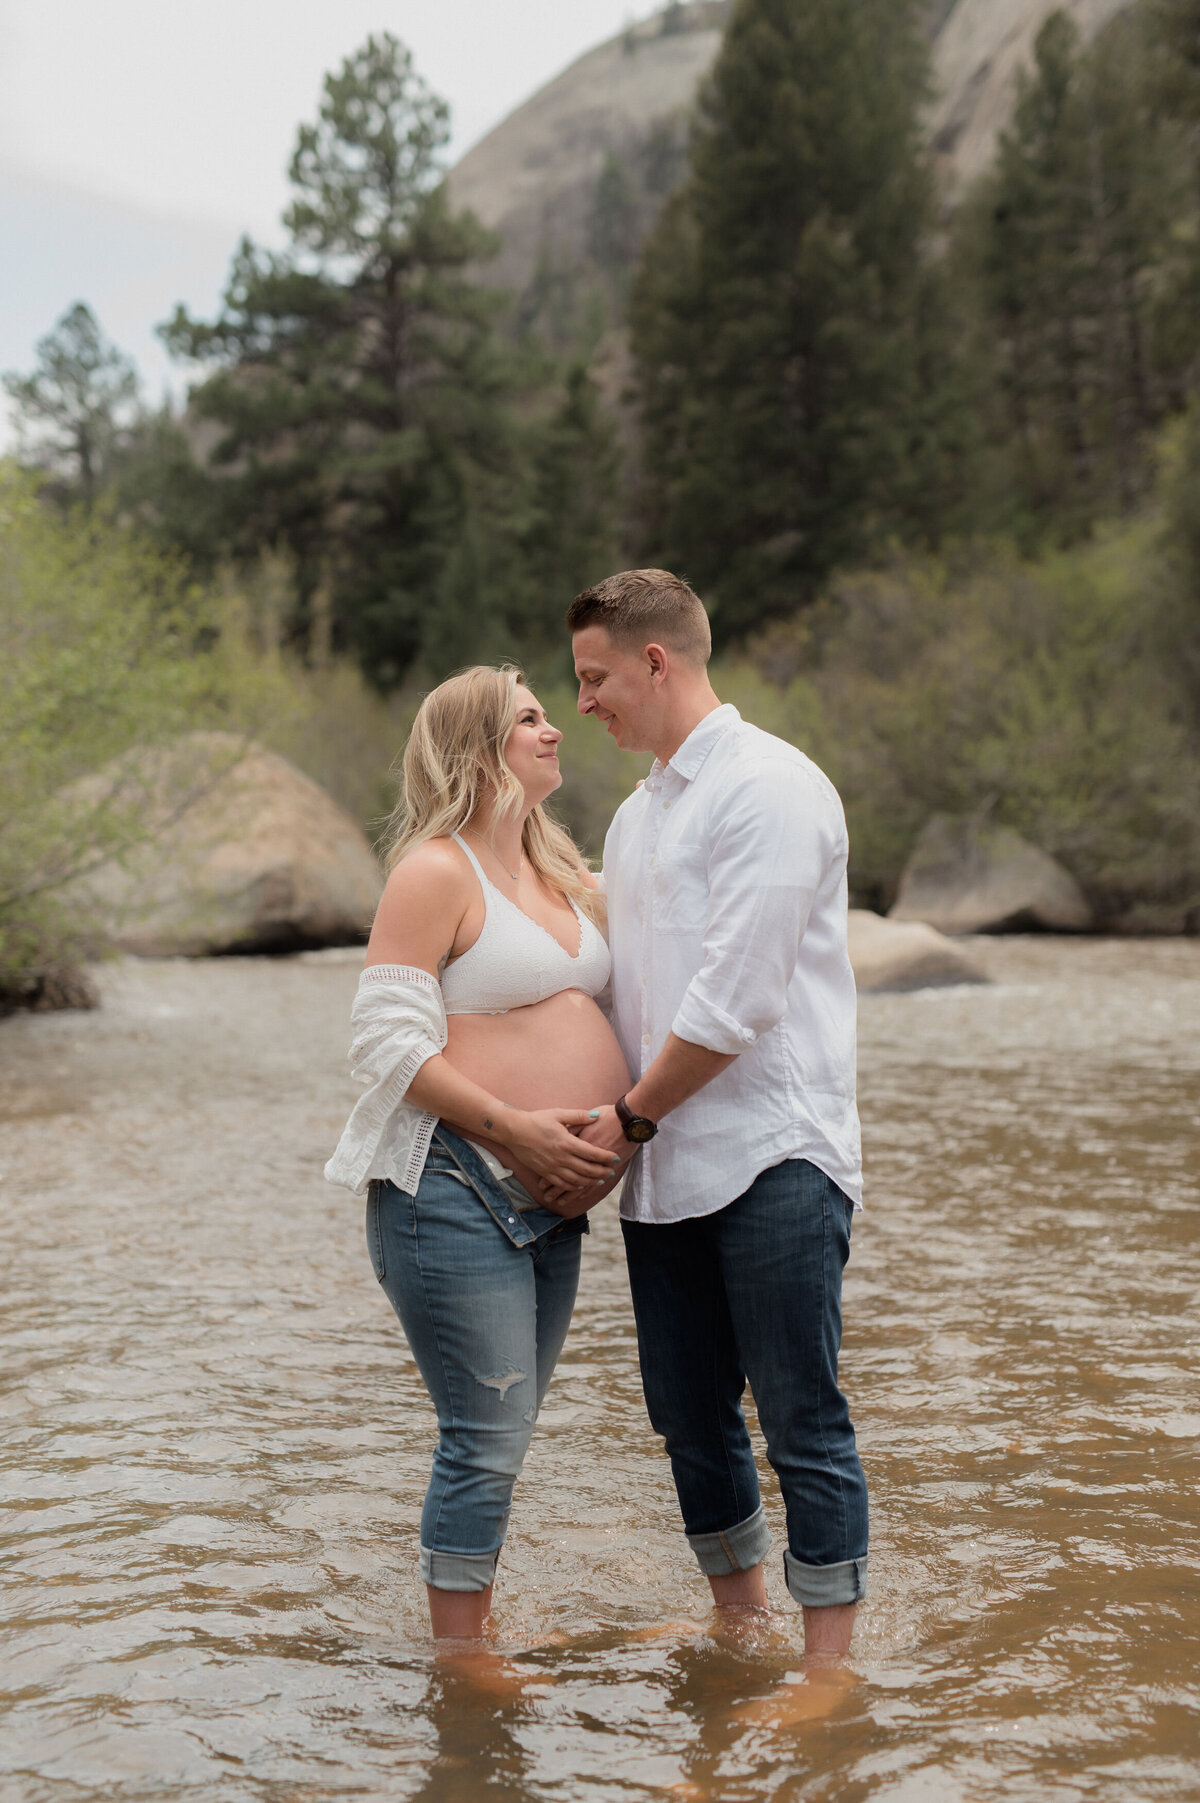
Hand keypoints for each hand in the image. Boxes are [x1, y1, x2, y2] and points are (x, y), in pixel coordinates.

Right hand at [500, 1108, 620, 1191]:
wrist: (514, 1131)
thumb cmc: (536, 1120)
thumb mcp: (558, 1113)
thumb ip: (579, 1116)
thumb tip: (597, 1116)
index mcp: (566, 1142)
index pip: (591, 1153)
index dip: (605, 1157)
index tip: (616, 1157)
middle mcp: (561, 1157)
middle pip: (587, 1169)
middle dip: (602, 1172)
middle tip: (612, 1172)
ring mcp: (552, 1167)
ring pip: (576, 1180)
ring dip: (590, 1182)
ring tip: (600, 1181)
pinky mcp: (544, 1173)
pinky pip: (562, 1184)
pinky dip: (574, 1187)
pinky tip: (581, 1185)